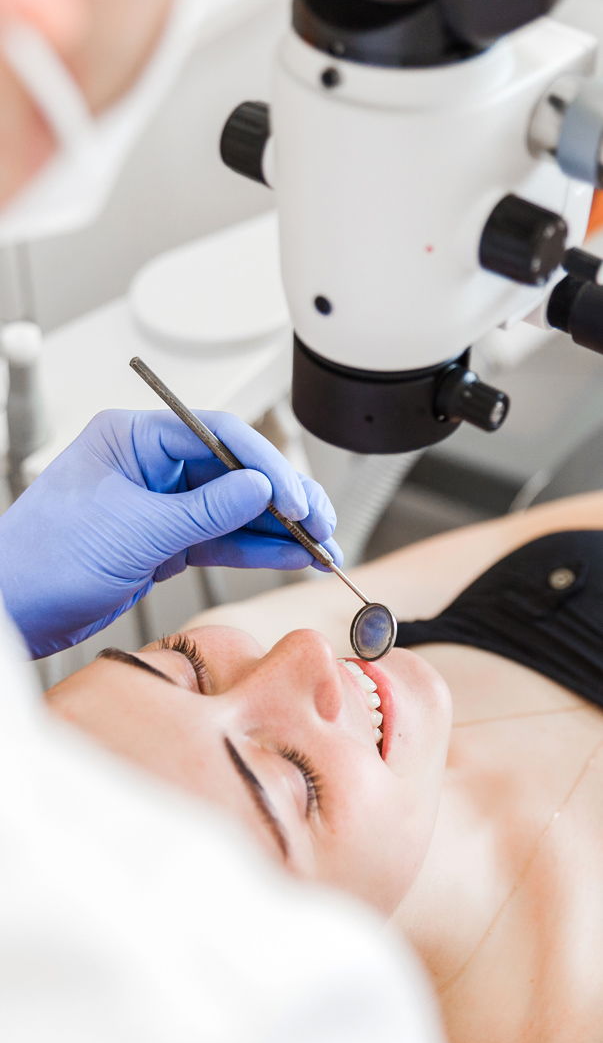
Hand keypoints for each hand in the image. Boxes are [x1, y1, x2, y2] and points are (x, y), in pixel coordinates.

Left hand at [0, 409, 341, 657]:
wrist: (13, 608)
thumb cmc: (43, 556)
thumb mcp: (134, 528)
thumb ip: (204, 510)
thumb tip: (258, 489)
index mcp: (134, 438)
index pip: (217, 435)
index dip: (264, 464)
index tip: (294, 496)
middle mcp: (151, 466)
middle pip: (233, 472)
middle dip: (281, 498)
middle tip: (319, 522)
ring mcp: (160, 506)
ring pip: (233, 510)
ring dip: (277, 529)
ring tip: (319, 546)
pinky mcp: (164, 544)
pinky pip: (221, 541)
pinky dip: (254, 551)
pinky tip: (288, 557)